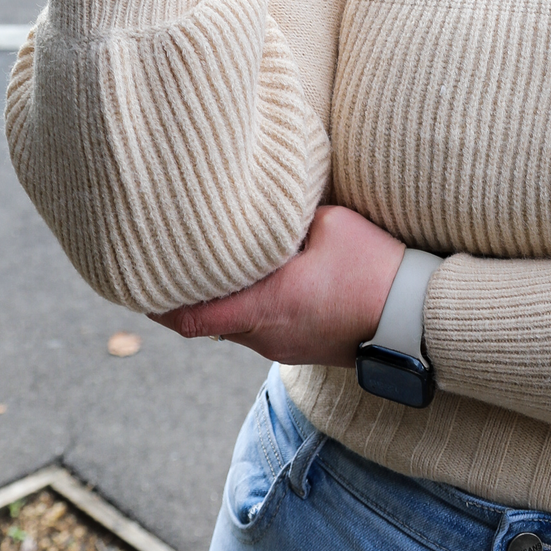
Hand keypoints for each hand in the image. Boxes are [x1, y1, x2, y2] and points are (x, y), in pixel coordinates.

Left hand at [151, 206, 406, 367]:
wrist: (413, 320)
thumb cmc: (374, 268)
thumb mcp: (330, 224)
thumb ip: (285, 217)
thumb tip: (258, 202)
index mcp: (265, 305)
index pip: (188, 317)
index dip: (156, 303)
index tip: (136, 281)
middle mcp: (265, 334)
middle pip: (204, 322)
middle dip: (184, 295)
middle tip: (167, 261)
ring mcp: (281, 347)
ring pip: (230, 326)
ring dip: (217, 301)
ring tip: (207, 266)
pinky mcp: (298, 348)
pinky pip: (256, 328)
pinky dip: (243, 307)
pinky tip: (252, 280)